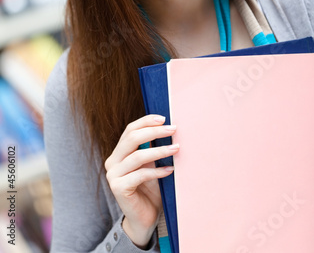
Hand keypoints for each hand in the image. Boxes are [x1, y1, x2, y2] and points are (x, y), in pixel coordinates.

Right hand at [104, 114, 177, 247]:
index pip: (130, 130)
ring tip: (176, 148)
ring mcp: (113, 175)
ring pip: (138, 155)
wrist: (144, 219)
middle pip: (132, 138)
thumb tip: (168, 127)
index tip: (164, 118)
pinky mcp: (118, 188)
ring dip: (160, 151)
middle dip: (154, 131)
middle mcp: (112, 161)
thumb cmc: (151, 190)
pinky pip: (140, 174)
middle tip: (173, 129)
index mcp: (118, 152)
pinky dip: (157, 171)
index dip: (146, 121)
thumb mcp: (152, 165)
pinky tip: (170, 170)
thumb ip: (152, 148)